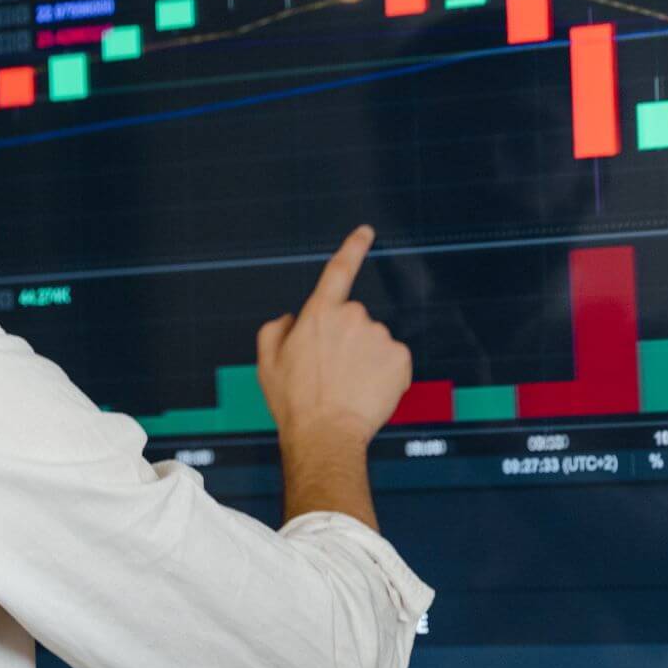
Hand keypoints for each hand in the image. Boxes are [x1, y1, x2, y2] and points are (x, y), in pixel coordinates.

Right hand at [256, 225, 412, 450]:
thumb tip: (290, 319)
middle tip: (331, 374)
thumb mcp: (266, 364)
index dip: (353, 248)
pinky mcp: (400, 359)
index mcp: (319, 313)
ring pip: (375, 344)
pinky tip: (368, 395)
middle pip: (355, 322)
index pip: (338, 271)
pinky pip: (393, 363)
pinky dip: (385, 377)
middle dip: (347, 342)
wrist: (326, 435)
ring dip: (365, 361)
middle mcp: (353, 317)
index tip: (366, 232)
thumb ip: (274, 331)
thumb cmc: (293, 402)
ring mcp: (379, 337)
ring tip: (348, 390)